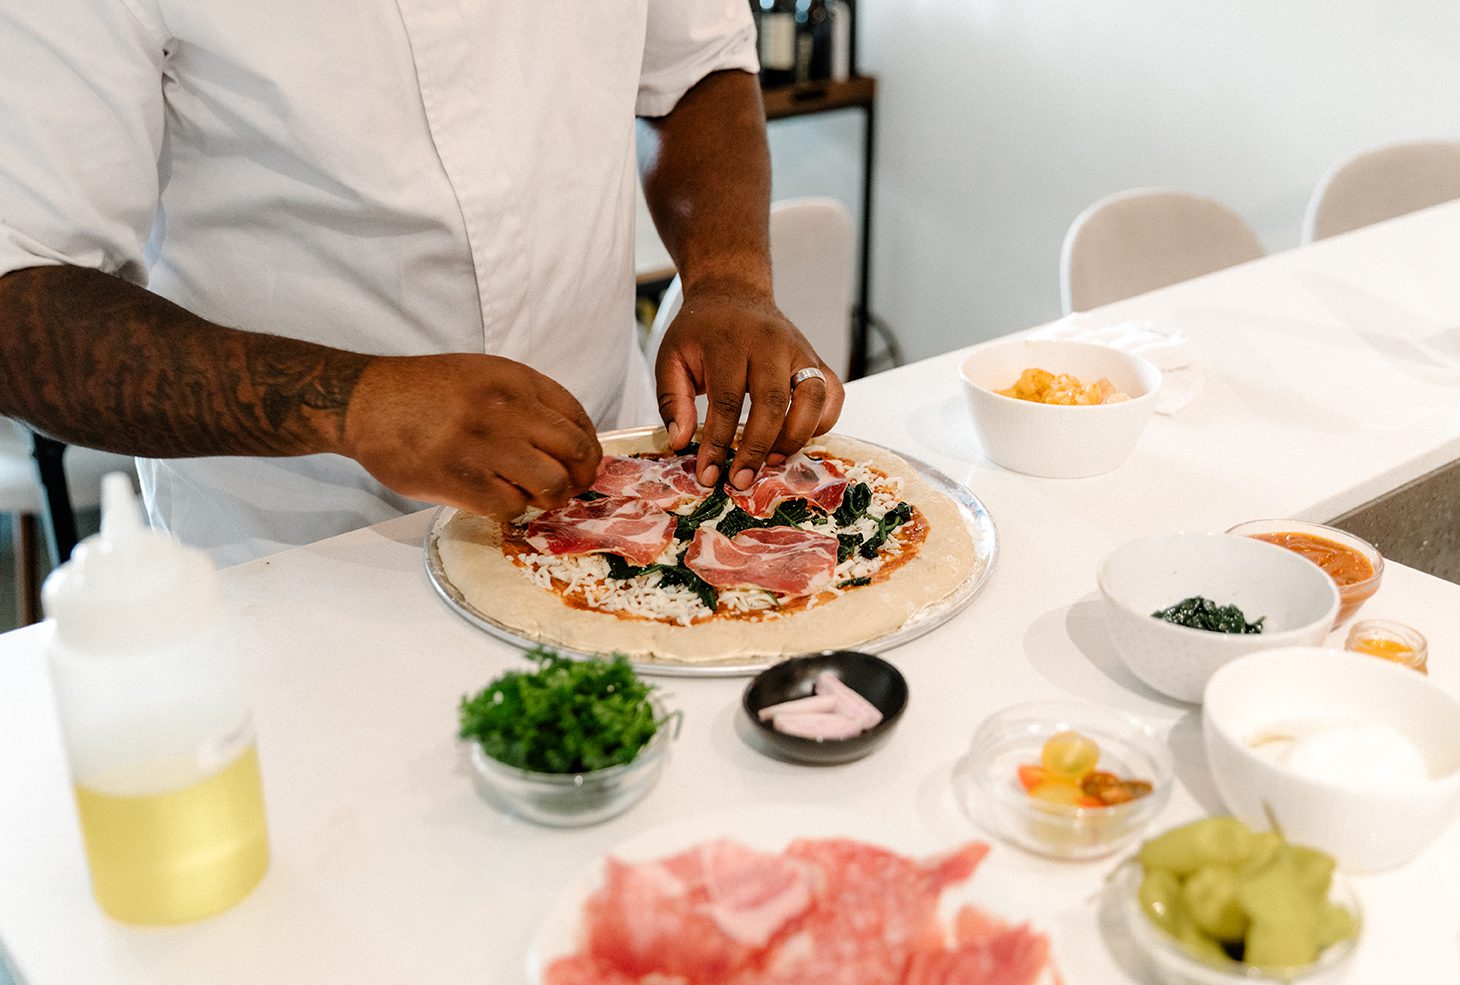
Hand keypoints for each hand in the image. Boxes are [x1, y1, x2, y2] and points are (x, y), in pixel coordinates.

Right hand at [342, 354, 601, 519]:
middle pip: (574, 453)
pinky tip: (498, 500)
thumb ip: (526, 401)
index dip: (588, 448)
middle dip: (579, 477)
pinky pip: (511, 507)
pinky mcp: (461, 480)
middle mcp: (507, 410)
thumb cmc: (426, 392)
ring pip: (551, 484)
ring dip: (549, 498)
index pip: (578, 419)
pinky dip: (512, 510)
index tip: (582, 463)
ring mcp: (485, 446)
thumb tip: (567, 442)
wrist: (366, 402)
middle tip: (567, 487)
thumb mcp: (485, 376)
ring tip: (534, 496)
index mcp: (516, 380)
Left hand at [655, 284, 844, 488]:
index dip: (717, 443)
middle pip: (773, 402)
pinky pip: (833, 393)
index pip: (727, 400)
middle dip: (758, 448)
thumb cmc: (700, 332)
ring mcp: (800, 349)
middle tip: (741, 479)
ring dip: (796, 436)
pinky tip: (799, 439)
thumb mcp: (671, 357)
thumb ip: (671, 400)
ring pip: (813, 397)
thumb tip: (680, 443)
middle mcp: (770, 343)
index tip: (708, 475)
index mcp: (730, 342)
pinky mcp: (817, 357)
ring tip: (773, 460)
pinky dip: (823, 421)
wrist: (732, 293)